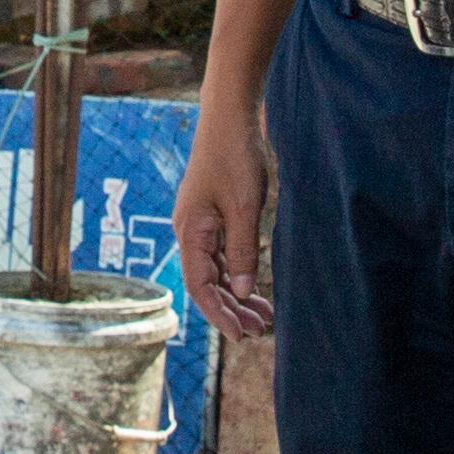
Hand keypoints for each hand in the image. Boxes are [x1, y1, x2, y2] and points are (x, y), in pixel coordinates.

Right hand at [174, 98, 274, 340]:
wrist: (229, 118)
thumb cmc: (235, 157)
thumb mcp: (244, 208)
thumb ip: (242, 251)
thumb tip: (241, 292)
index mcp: (191, 232)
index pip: (200, 287)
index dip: (220, 314)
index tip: (242, 335)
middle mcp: (190, 232)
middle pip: (207, 283)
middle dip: (231, 309)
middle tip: (261, 329)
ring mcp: (200, 224)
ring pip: (215, 271)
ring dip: (236, 294)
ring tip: (263, 314)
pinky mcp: (212, 216)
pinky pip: (221, 255)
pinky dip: (237, 273)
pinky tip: (253, 285)